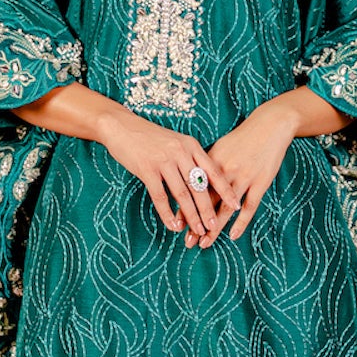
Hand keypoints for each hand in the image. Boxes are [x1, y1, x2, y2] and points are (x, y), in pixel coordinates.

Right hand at [97, 107, 241, 239]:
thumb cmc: (149, 137)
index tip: (235, 205)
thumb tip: (203, 182)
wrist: (121, 126)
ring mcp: (164, 160)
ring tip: (198, 231)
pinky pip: (160, 196)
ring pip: (182, 194)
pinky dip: (167, 213)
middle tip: (215, 227)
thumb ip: (189, 159)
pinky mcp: (147, 169)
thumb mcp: (176, 142)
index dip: (225, 190)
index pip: (213, 171)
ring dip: (191, 215)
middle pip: (199, 186)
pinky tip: (173, 226)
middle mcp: (181, 152)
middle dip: (209, 209)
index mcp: (191, 145)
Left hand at [182, 98, 298, 247]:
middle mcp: (225, 170)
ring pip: (226, 208)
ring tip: (205, 243)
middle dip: (196, 223)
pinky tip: (233, 236)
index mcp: (211, 160)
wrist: (270, 125)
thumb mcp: (220, 147)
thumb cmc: (242, 137)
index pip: (193, 189)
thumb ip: (205, 165)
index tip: (176, 224)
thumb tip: (188, 179)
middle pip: (207, 201)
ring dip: (215, 227)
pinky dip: (241, 222)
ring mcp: (244, 177)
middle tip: (187, 242)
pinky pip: (250, 206)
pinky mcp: (261, 181)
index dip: (184, 207)